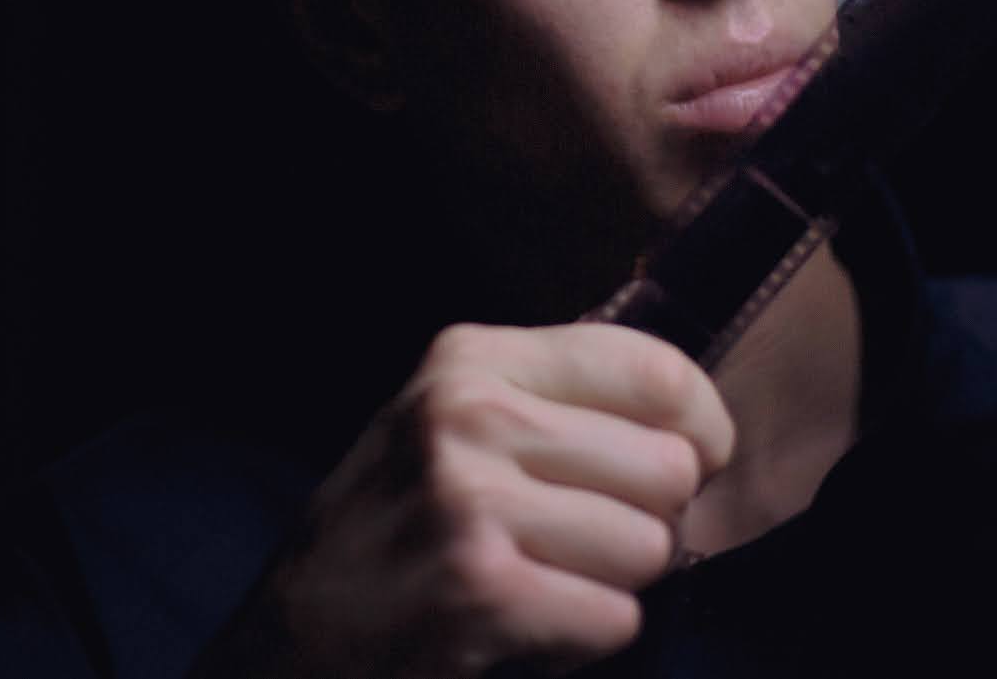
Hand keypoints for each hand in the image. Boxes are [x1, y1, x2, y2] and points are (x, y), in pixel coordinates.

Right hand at [205, 322, 733, 677]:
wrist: (293, 637)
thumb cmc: (399, 526)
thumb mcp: (454, 421)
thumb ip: (558, 398)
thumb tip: (694, 416)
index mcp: (473, 360)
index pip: (654, 370)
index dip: (702, 427)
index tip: (695, 461)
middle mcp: (467, 415)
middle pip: (668, 466)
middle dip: (651, 519)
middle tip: (588, 540)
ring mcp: (468, 504)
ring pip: (651, 548)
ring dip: (614, 584)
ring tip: (546, 581)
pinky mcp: (478, 593)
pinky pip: (615, 617)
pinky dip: (585, 637)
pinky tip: (526, 625)